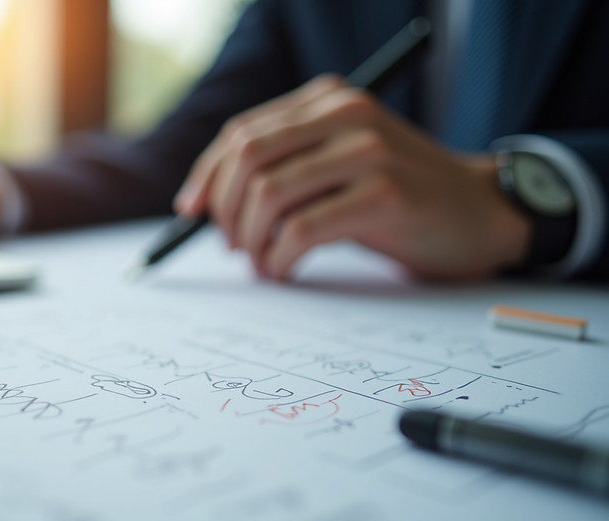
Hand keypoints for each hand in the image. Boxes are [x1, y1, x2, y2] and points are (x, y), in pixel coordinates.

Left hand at [174, 75, 530, 280]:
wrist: (481, 212)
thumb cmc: (398, 196)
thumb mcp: (337, 165)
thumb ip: (284, 168)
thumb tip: (207, 204)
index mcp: (328, 100)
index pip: (242, 133)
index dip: (207, 177)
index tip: (191, 213)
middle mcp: (346, 114)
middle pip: (247, 157)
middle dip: (225, 210)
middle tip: (232, 247)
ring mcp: (368, 151)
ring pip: (269, 192)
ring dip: (250, 239)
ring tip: (261, 263)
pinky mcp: (385, 194)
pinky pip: (302, 229)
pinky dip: (279, 257)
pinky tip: (285, 270)